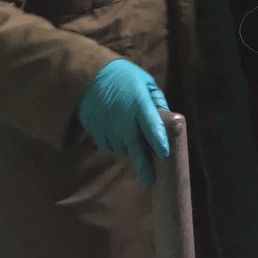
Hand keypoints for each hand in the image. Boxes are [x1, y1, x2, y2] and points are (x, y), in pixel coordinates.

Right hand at [78, 59, 169, 185]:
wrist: (90, 76)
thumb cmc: (124, 77)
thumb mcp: (146, 82)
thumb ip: (157, 101)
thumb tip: (168, 120)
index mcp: (139, 104)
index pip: (151, 126)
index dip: (158, 141)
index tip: (164, 154)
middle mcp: (123, 120)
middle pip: (135, 148)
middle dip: (143, 166)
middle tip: (150, 180)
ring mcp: (108, 128)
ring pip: (123, 149)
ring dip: (130, 149)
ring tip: (132, 137)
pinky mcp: (96, 133)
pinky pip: (110, 146)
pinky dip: (117, 144)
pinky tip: (119, 133)